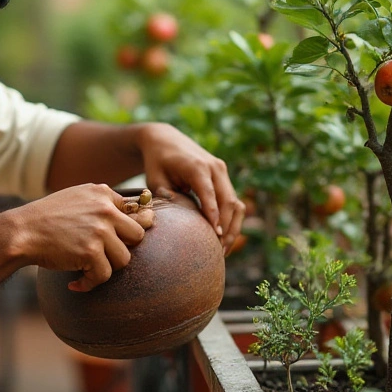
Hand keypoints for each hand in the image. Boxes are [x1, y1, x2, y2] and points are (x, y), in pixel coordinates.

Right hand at [4, 184, 153, 290]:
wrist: (22, 231)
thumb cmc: (47, 218)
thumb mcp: (77, 198)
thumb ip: (103, 204)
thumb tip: (146, 216)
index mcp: (103, 193)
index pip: (136, 211)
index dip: (128, 229)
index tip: (118, 239)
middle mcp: (105, 209)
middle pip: (138, 235)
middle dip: (123, 248)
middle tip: (103, 255)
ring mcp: (99, 231)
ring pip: (124, 259)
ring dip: (106, 267)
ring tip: (87, 268)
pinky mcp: (91, 252)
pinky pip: (104, 275)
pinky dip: (89, 283)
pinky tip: (76, 283)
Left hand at [137, 123, 244, 254]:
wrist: (165, 140)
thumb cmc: (157, 162)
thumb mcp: (154, 178)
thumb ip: (164, 196)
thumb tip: (178, 217)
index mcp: (197, 166)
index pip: (210, 194)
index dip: (214, 215)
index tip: (215, 236)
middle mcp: (215, 167)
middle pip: (229, 201)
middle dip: (227, 228)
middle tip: (218, 251)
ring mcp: (222, 172)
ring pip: (236, 203)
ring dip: (233, 227)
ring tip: (224, 250)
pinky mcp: (223, 177)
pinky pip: (234, 201)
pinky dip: (232, 220)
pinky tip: (224, 238)